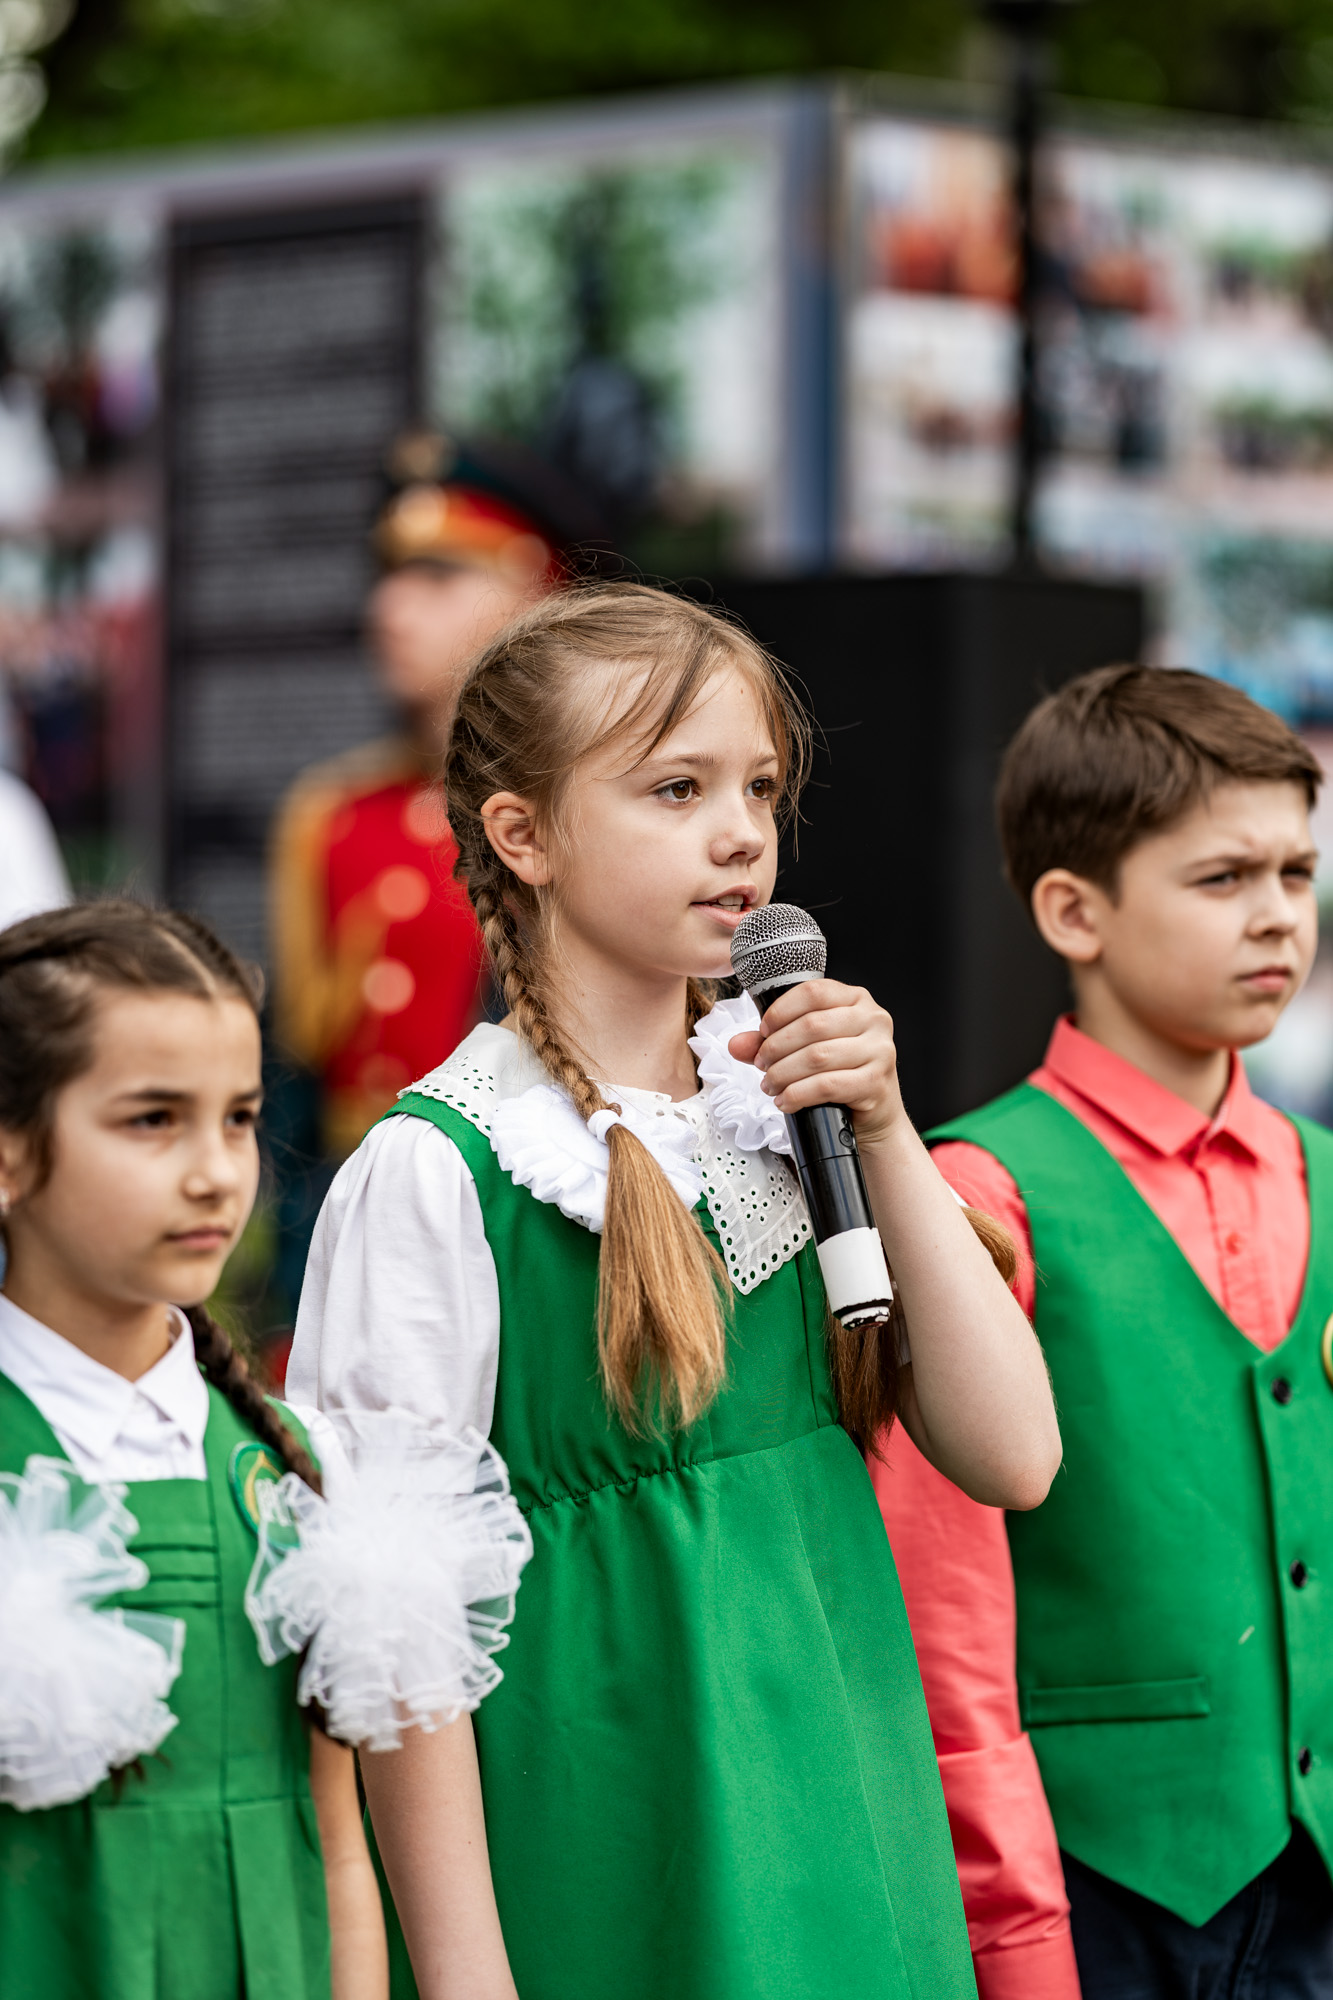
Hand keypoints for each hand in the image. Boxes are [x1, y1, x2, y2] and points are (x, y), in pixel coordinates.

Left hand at [727, 979, 905, 1148]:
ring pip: (817, 1056)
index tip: (763, 1031)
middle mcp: (873, 1019)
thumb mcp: (807, 1049)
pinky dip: (798, 1094)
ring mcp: (879, 1050)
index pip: (813, 992)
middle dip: (777, 1047)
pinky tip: (786, 1100)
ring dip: (783, 1073)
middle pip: (812, 1025)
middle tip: (762, 1064)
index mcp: (856, 999)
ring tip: (769, 1085)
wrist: (875, 1113)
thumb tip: (736, 1044)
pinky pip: (827, 1085)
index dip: (781, 1011)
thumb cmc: (842, 1073)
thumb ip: (773, 1041)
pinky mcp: (876, 1081)